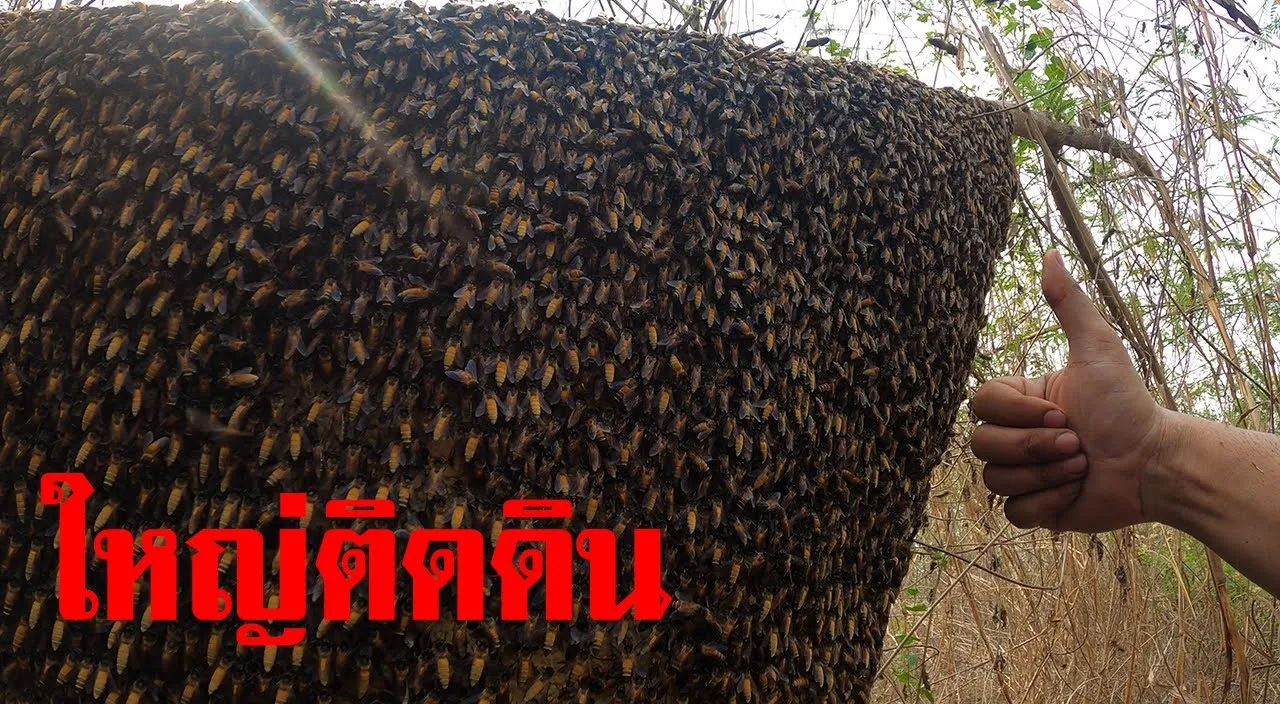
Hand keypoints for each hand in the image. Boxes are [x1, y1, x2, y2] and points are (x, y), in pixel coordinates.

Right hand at [971, 250, 1169, 531]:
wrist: (1154, 464)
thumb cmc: (1128, 406)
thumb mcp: (1098, 349)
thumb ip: (1069, 304)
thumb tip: (1049, 254)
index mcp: (1020, 400)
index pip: (979, 404)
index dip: (1017, 414)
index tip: (1062, 412)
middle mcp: (1015, 435)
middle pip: (981, 444)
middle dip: (1034, 447)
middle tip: (1076, 442)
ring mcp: (1022, 473)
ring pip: (994, 479)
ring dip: (1046, 474)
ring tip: (1082, 466)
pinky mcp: (1034, 508)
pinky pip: (1012, 511)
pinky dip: (1046, 502)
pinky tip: (1075, 491)